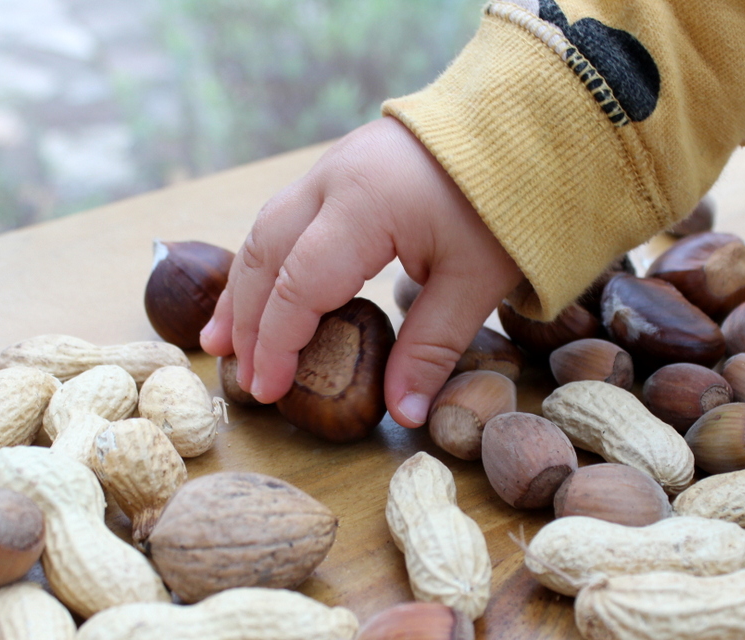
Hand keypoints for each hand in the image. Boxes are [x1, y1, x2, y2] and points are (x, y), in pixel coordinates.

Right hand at [200, 116, 523, 427]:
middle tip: (241, 377)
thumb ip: (432, 348)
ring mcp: (331, 168)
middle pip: (266, 256)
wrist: (524, 120)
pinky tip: (257, 289)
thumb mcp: (475, 281)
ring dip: (242, 289)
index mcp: (361, 207)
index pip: (298, 286)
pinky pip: (285, 218)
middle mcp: (331, 181)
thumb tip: (404, 415)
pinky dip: (265, 261)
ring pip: (265, 232)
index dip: (277, 344)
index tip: (268, 390)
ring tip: (220, 340)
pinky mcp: (341, 168)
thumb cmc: (506, 199)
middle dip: (248, 321)